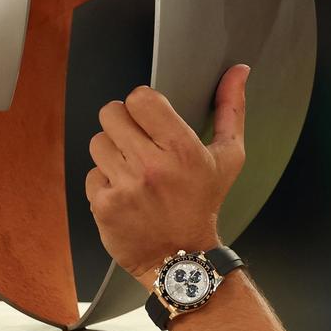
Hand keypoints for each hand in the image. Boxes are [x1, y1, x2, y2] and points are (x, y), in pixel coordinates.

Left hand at [86, 64, 250, 286]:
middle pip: (111, 113)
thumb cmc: (204, 204)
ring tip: (133, 169)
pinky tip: (125, 192)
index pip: (140, 98)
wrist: (182, 258)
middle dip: (123, 123)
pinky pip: (91, 173)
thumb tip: (238, 71)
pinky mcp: (103, 205)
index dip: (143, 104)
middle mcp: (150, 166)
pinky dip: (105, 181)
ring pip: (97, 141)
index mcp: (181, 149)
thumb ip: (231, 109)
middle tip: (139, 142)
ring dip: (112, 151)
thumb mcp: (228, 157)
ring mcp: (124, 186)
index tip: (151, 118)